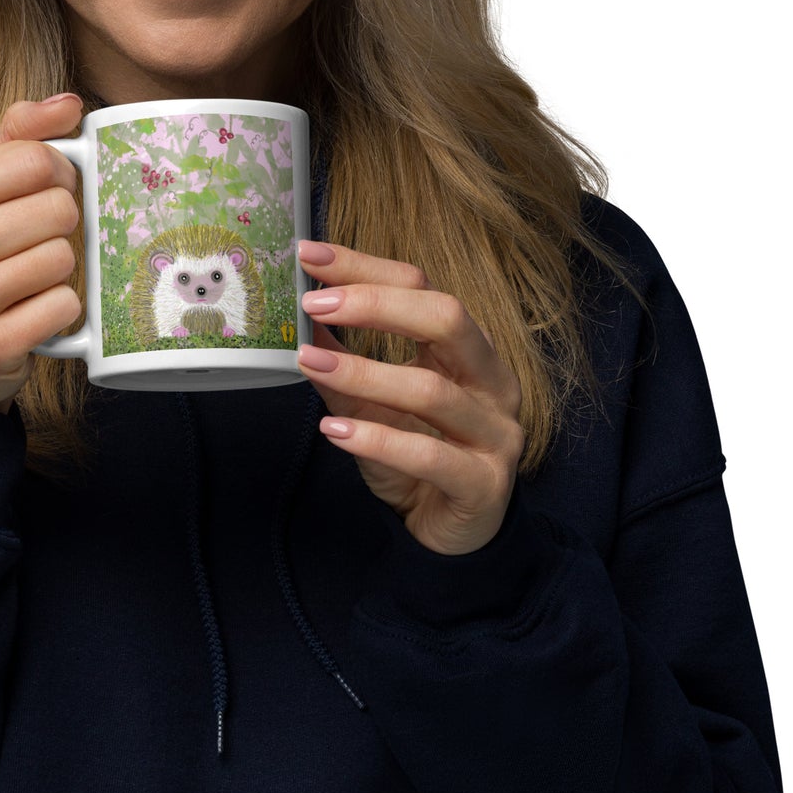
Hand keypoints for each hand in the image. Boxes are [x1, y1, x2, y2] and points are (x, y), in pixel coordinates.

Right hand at [0, 94, 82, 412]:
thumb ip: (17, 139)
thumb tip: (70, 103)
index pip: (34, 160)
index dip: (61, 172)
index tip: (51, 189)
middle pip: (56, 210)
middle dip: (63, 224)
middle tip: (40, 240)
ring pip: (62, 259)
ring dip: (60, 269)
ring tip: (31, 278)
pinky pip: (62, 308)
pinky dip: (61, 309)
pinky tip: (33, 311)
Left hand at [294, 240, 524, 555]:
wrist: (451, 536)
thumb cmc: (415, 455)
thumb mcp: (371, 403)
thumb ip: (341, 363)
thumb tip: (296, 319)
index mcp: (467, 348)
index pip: (421, 287)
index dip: (365, 267)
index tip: (309, 255)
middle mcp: (491, 380)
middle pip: (446, 319)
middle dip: (376, 305)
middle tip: (314, 303)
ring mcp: (495, 433)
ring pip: (432, 389)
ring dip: (364, 373)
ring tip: (309, 363)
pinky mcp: (484, 485)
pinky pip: (430, 456)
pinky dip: (378, 439)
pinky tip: (334, 430)